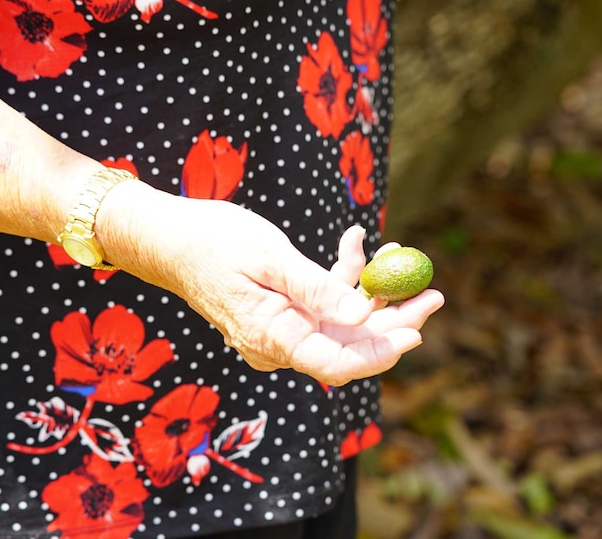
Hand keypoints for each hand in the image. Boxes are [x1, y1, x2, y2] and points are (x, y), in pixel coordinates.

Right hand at [103, 185, 444, 384]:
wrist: (168, 238)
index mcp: (273, 337)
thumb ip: (318, 289)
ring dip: (372, 291)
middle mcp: (279, 343)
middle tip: (433, 291)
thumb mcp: (270, 257)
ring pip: (341, 324)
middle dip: (392, 319)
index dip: (382, 351)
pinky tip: (355, 241)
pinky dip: (342, 277)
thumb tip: (364, 317)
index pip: (339, 364)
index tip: (418, 328)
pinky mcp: (283, 313)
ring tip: (398, 250)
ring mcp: (281, 330)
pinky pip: (322, 304)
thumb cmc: (212, 241)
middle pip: (349, 346)